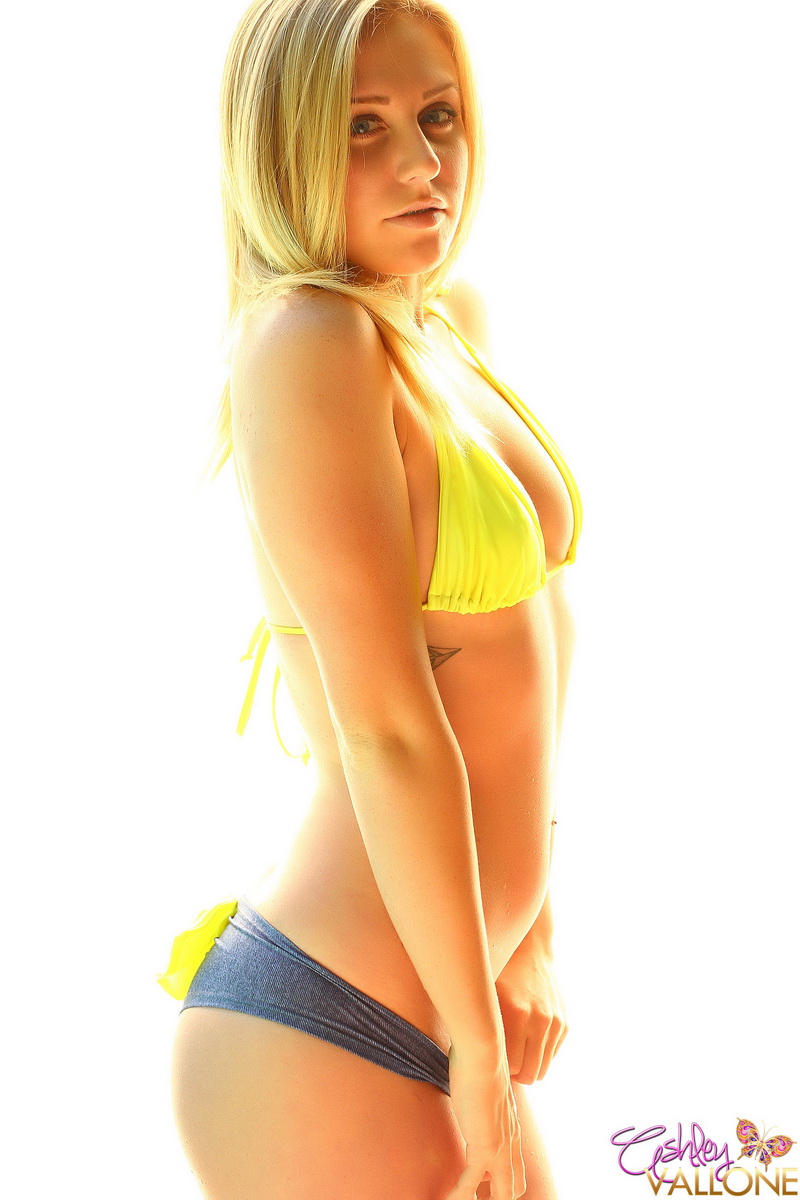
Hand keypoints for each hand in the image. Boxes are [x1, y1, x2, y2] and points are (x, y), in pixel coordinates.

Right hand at [444, 1039, 526, 1199]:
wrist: (483, 1052)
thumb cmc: (479, 1061)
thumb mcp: (484, 1086)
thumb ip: (481, 1097)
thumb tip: (470, 1089)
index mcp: (510, 1128)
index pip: (514, 1167)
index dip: (500, 1181)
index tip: (481, 1184)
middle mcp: (510, 1141)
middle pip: (514, 1187)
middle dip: (496, 1197)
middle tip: (475, 1197)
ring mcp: (500, 1147)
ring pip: (503, 1193)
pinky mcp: (484, 1147)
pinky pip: (471, 1183)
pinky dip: (459, 1195)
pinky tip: (448, 1197)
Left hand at [495, 950, 567, 1083]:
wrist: (529, 949)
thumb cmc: (498, 973)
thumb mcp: (485, 995)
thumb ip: (482, 1026)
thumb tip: (474, 1061)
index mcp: (517, 1014)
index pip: (510, 1068)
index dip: (498, 1068)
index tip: (488, 1059)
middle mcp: (540, 1020)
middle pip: (529, 1074)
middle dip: (514, 1074)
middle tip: (500, 1061)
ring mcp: (556, 1023)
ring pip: (542, 1069)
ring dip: (528, 1066)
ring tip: (512, 1051)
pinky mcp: (565, 1024)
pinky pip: (551, 1055)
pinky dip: (539, 1054)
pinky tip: (526, 1038)